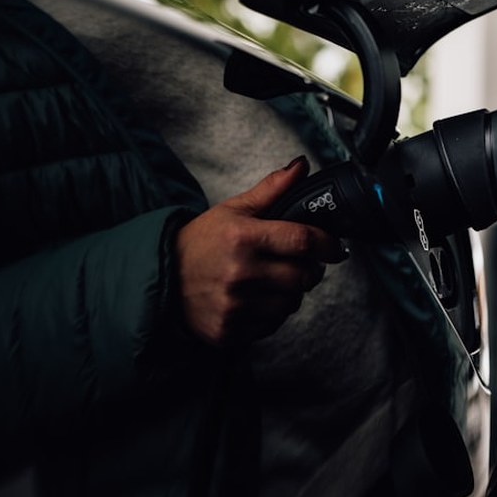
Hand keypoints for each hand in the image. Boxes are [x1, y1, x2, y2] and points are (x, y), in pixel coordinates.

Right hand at [175, 157, 347, 345]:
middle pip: (303, 276)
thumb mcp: (233, 210)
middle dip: (310, 270)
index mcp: (243, 237)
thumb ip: (272, 188)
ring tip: (273, 280)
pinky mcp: (229, 331)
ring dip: (291, 293)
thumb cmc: (201, 241)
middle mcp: (239, 272)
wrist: (161, 277)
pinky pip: (271, 324)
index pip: (303, 240)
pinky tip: (255, 299)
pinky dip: (272, 313)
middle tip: (300, 264)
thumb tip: (302, 164)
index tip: (335, 248)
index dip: (328, 244)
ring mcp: (234, 305)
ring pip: (291, 303)